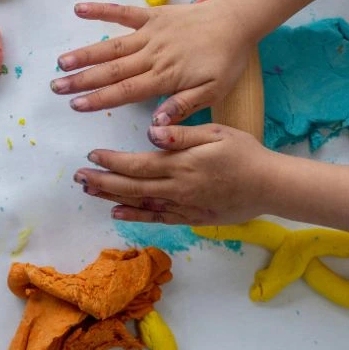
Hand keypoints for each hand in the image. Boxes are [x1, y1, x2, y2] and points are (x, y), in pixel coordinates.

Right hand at [51, 0, 252, 124]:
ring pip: (111, 45)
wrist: (237, 21)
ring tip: (61, 61)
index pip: (125, 91)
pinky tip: (79, 10)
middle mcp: (152, 55)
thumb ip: (182, 106)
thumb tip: (155, 123)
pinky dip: (101, 10)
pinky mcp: (153, 15)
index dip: (98, 98)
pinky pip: (123, 12)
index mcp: (164, 77)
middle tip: (56, 87)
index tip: (76, 105)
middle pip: (111, 70)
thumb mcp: (213, 91)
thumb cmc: (226, 60)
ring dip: (85, 53)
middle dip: (82, 80)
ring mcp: (150, 33)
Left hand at [73, 123, 271, 224]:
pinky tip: (118, 214)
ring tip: (89, 192)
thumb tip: (152, 131)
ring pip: (140, 203)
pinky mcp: (191, 217)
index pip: (138, 164)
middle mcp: (177, 187)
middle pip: (131, 186)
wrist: (270, 186)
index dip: (112, 161)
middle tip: (78, 177)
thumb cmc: (245, 153)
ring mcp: (183, 205)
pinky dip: (136, 217)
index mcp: (181, 164)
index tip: (92, 155)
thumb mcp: (217, 133)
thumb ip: (182, 134)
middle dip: (102, 181)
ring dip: (111, 198)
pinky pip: (157, 218)